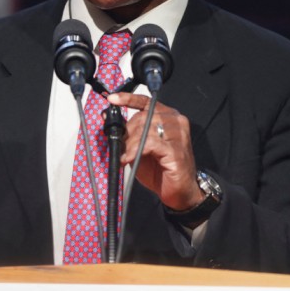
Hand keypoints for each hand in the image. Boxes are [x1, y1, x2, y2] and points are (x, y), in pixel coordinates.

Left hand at [107, 92, 203, 210]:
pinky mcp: (176, 149)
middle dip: (126, 132)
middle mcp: (175, 121)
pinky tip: (128, 159)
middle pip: (143, 116)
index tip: (112, 100)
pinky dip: (135, 151)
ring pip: (145, 129)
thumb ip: (129, 134)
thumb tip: (110, 122)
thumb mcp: (140, 148)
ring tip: (124, 155)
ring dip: (130, 144)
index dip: (128, 98)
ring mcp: (178, 134)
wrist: (179, 191)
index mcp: (167, 116)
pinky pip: (150, 144)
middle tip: (119, 147)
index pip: (146, 101)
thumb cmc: (160, 169)